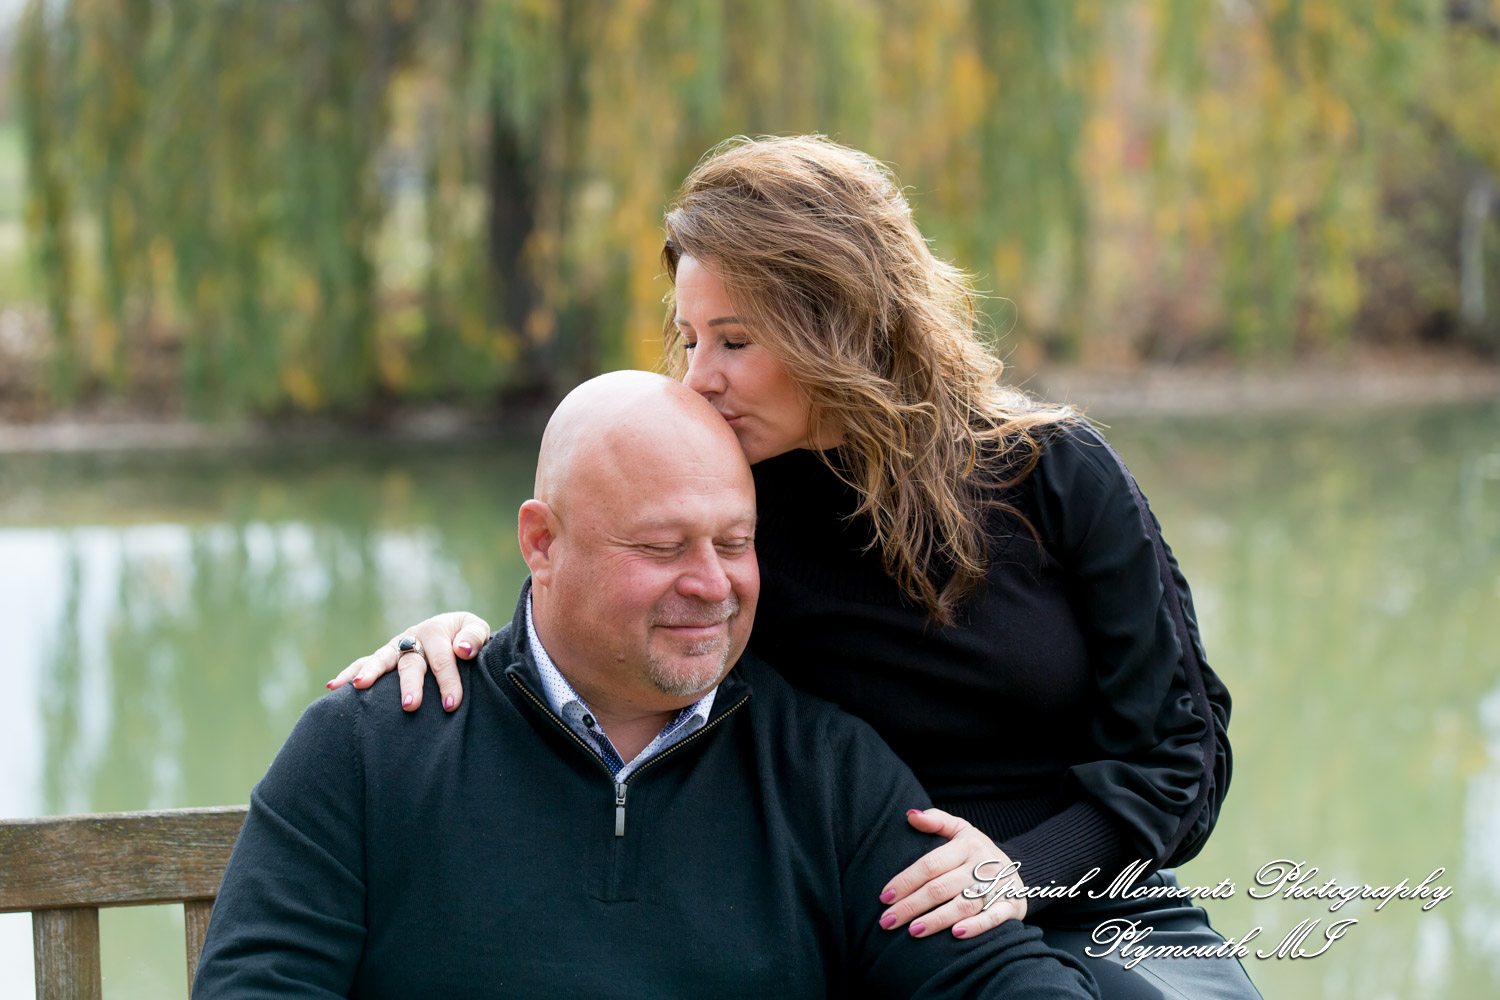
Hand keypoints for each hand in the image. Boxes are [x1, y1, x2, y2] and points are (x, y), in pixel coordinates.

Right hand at [325, 611, 490, 711]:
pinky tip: (333, 687)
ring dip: (371, 673)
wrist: (455, 635)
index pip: (442, 659)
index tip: (451, 704)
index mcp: (436, 630)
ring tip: (360, 687)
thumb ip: (473, 637)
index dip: (448, 681)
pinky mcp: (385, 658)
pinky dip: (349, 673)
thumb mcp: (476, 630)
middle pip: (410, 662)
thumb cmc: (467, 638)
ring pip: (381, 660)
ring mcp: (395, 648)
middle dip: (410, 684)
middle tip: (410, 705)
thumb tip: (461, 650)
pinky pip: (364, 664)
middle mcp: (412, 637)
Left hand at [877, 808, 1026, 938]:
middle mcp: (982, 865)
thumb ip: (937, 820)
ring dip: (936, 920)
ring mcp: (998, 886)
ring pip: (963, 904)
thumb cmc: (980, 852)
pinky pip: (993, 918)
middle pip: (940, 888)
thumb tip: (910, 815)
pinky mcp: (1011, 906)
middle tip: (887, 921)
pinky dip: (975, 926)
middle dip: (911, 906)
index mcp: (967, 845)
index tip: (884, 897)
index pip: (930, 864)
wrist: (1023, 869)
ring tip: (913, 931)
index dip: (906, 880)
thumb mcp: (962, 830)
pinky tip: (955, 935)